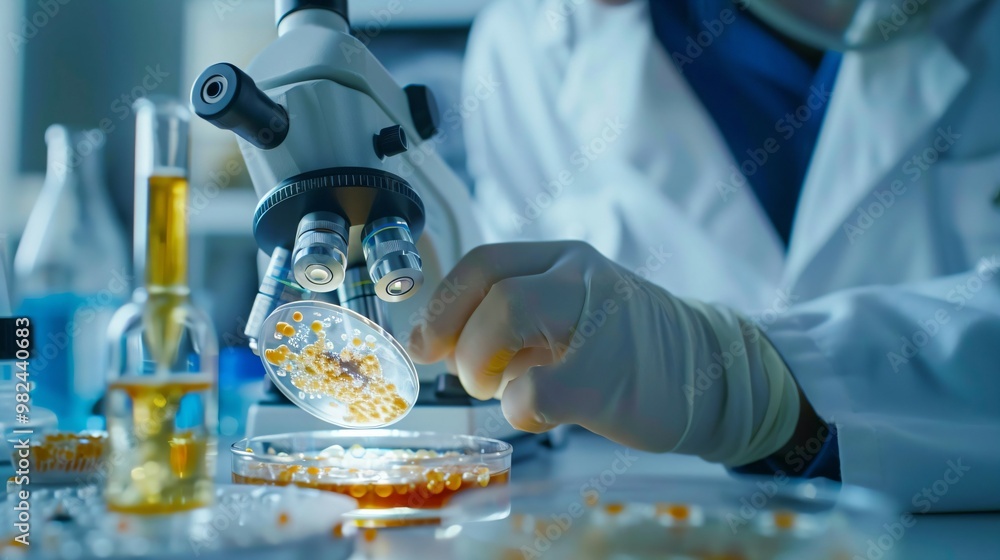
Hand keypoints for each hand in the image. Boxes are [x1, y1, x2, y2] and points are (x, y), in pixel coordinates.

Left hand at [407, 241, 799, 465]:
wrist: (711, 372)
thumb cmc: (624, 347)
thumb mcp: (572, 310)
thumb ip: (513, 317)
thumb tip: (438, 342)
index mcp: (563, 260)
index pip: (483, 263)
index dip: (441, 304)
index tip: (423, 344)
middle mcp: (580, 278)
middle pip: (491, 289)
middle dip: (458, 340)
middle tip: (466, 375)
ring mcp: (599, 324)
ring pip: (507, 316)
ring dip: (481, 366)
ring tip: (499, 390)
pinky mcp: (610, 380)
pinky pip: (536, 390)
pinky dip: (517, 408)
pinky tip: (537, 412)